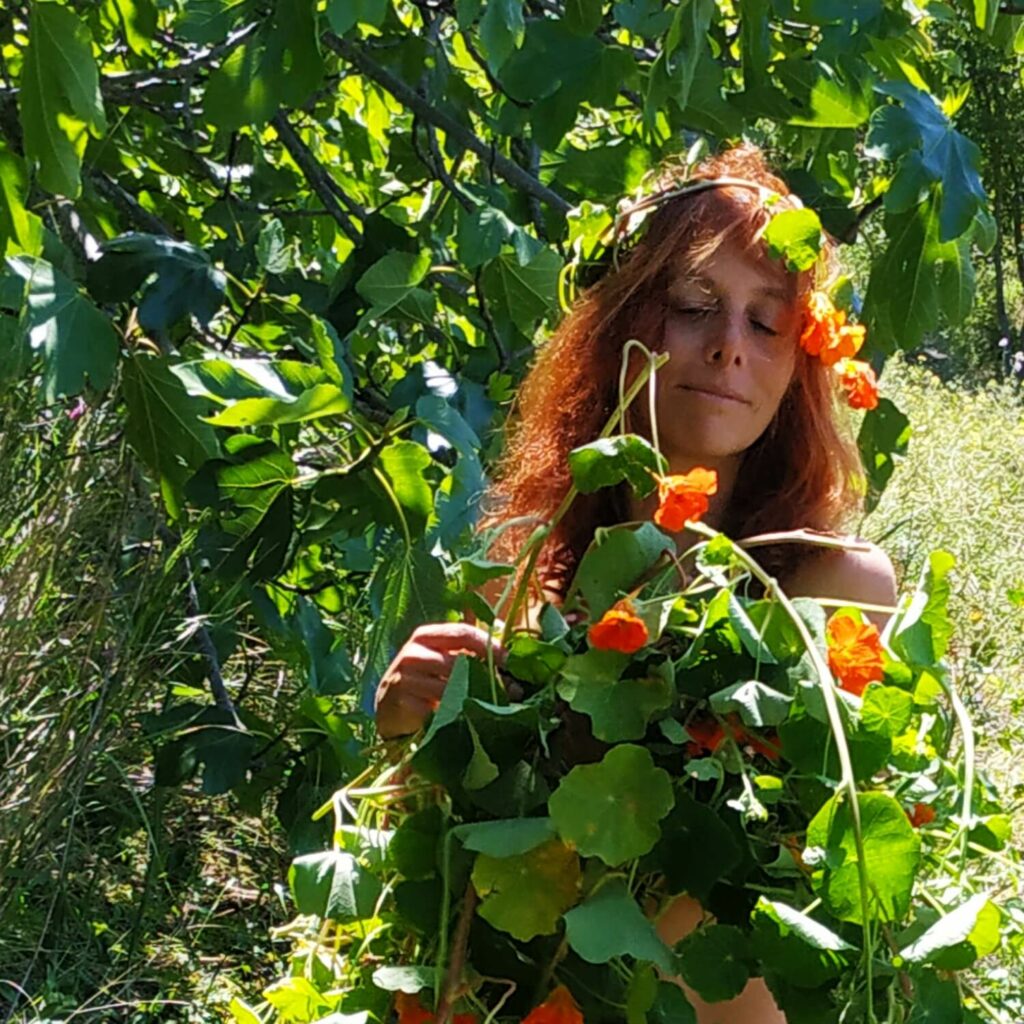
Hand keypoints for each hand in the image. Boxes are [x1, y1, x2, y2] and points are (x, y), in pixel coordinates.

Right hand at [374, 623, 505, 738]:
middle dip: (488, 676)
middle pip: (458, 661)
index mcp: (425, 636)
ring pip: (450, 688)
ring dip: (476, 698)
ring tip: (496, 705)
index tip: (510, 661)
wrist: (388, 707)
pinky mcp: (402, 704)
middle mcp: (412, 653)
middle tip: (512, 690)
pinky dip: (456, 715)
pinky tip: (468, 719)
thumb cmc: (423, 679)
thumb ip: (468, 653)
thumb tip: (510, 659)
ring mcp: (405, 679)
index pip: (462, 633)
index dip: (489, 646)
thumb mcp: (441, 658)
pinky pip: (437, 710)